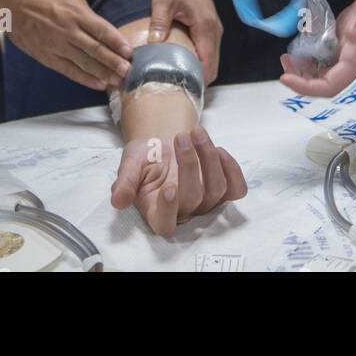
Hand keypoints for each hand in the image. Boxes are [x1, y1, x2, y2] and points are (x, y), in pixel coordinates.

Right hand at [5, 0, 132, 90]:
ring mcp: (56, 46)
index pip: (101, 30)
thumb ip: (87, 14)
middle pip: (95, 50)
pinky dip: (85, 79)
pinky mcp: (47, 57)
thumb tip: (102, 30)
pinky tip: (99, 84)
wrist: (11, 4)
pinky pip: (69, 71)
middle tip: (129, 71)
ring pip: (84, 64)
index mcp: (75, 14)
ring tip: (118, 81)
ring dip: (103, 74)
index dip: (117, 42)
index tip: (129, 51)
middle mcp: (68, 31)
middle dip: (114, 62)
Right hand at [110, 127, 246, 236]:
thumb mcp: (130, 164)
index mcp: (156, 212)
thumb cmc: (146, 157)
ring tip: (196, 131)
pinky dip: (232, 170)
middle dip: (190, 163)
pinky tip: (219, 149)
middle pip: (194, 198)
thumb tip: (118, 200)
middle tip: (180, 136)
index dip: (169, 209)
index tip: (169, 186)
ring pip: (217, 190)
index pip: (165, 223)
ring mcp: (206, 202)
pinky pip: (236, 189)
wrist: (164, 143)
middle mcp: (184, 212)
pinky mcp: (224, 190)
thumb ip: (124, 181)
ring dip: (209, 157)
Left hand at [149, 0, 221, 83]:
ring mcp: (213, 29)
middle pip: (212, 66)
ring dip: (196, 71)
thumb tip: (155, 44)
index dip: (197, 81)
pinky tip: (177, 64)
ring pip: (210, 60)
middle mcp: (214, 30)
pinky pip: (206, 51)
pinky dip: (196, 61)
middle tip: (173, 91)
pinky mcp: (208, 27)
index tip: (180, 92)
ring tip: (173, 81)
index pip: (208, 64)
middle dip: (196, 80)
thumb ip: (160, 22)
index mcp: (206, 26)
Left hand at [279, 0, 355, 95]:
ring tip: (290, 49)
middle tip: (284, 60)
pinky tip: (306, 26)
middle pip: (321, 76)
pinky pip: (327, 40)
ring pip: (322, 60)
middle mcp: (353, 53)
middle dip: (300, 74)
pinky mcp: (349, 26)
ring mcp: (351, 41)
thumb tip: (351, 34)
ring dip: (304, 59)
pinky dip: (313, 38)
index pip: (330, 84)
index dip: (306, 87)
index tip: (287, 77)